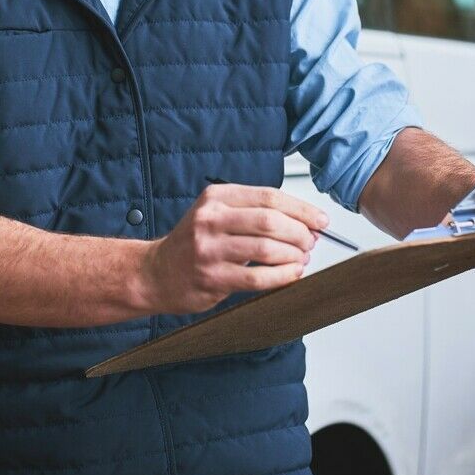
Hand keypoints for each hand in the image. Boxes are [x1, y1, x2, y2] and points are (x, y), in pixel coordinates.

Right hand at [140, 183, 327, 313]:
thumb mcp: (216, 214)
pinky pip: (257, 277)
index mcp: (216, 197)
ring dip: (293, 255)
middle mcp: (210, 219)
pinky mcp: (212, 277)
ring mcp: (209, 249)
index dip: (301, 209)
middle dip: (300, 232)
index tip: (320, 220)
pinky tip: (291, 274)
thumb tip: (302, 221)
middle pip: (270, 221)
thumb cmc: (193, 244)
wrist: (155, 273)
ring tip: (302, 258)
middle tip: (311, 241)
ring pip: (266, 248)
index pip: (269, 196)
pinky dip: (282, 276)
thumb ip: (252, 213)